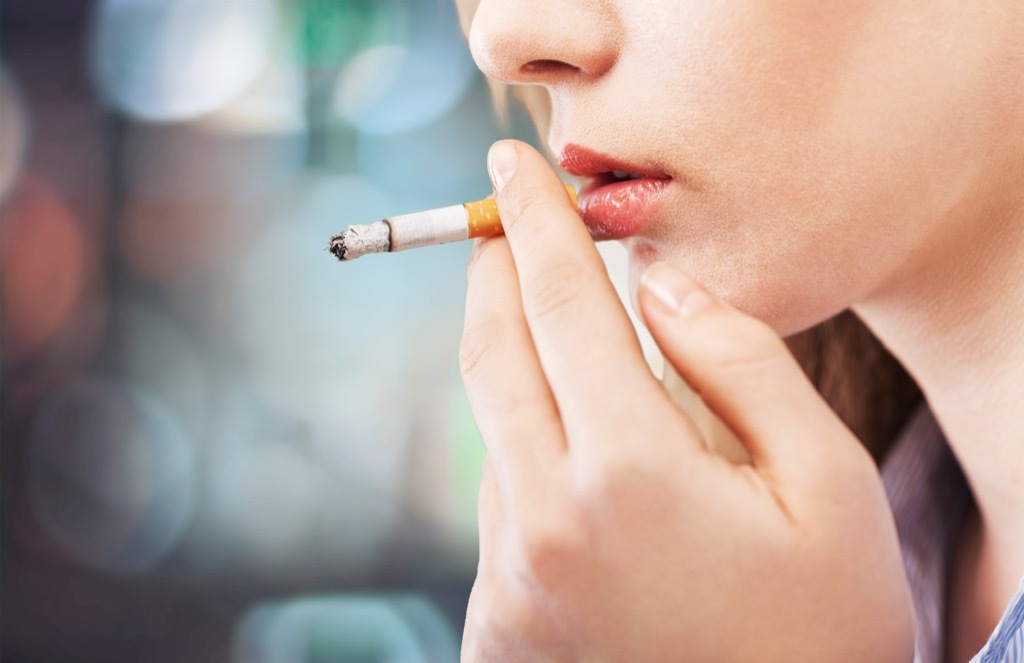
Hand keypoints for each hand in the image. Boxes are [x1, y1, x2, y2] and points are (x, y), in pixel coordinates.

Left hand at [459, 140, 913, 661]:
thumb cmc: (822, 631)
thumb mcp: (827, 488)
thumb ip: (742, 366)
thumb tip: (660, 284)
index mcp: (626, 475)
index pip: (561, 306)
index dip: (534, 223)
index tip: (508, 166)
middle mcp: (541, 526)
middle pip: (492, 355)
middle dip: (493, 275)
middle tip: (501, 227)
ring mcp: (506, 583)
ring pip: (496, 436)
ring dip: (525, 380)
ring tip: (585, 374)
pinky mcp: (493, 627)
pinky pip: (500, 510)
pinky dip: (531, 466)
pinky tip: (591, 488)